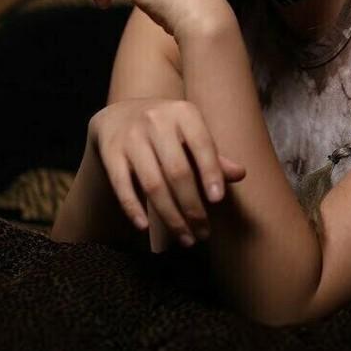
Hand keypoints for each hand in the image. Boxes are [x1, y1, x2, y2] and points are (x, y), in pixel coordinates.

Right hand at [88, 98, 246, 245]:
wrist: (119, 115)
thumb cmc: (166, 129)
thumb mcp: (190, 132)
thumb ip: (213, 155)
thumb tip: (240, 174)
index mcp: (184, 113)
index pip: (202, 145)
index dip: (211, 173)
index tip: (217, 200)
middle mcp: (156, 121)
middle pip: (177, 171)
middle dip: (192, 206)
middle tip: (203, 232)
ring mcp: (131, 137)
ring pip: (152, 183)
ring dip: (170, 215)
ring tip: (184, 237)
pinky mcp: (110, 153)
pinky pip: (122, 185)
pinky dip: (133, 208)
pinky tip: (145, 227)